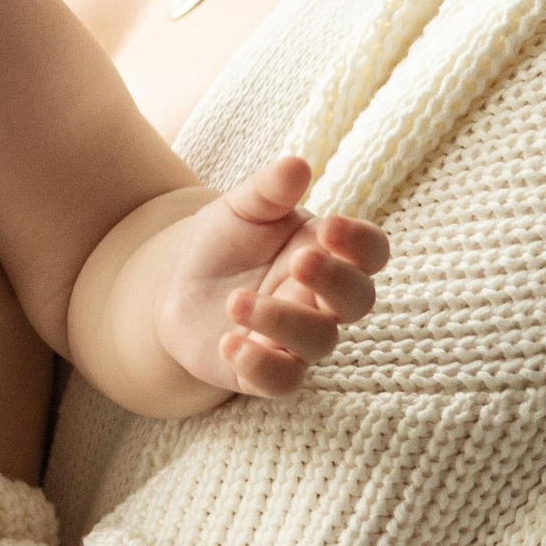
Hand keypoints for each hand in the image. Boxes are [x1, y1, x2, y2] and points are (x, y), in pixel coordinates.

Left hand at [154, 154, 388, 401]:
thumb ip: (269, 190)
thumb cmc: (223, 241)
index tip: (330, 226)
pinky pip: (282, 381)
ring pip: (319, 342)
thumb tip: (297, 164)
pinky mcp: (264, 370)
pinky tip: (229, 342)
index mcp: (327, 253)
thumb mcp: (241, 208)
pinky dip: (260, 365)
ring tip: (234, 300)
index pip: (372, 253)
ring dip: (281, 321)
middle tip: (301, 260)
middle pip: (358, 301)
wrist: (174, 284)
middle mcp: (321, 300)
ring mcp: (296, 339)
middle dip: (336, 281)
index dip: (362, 243)